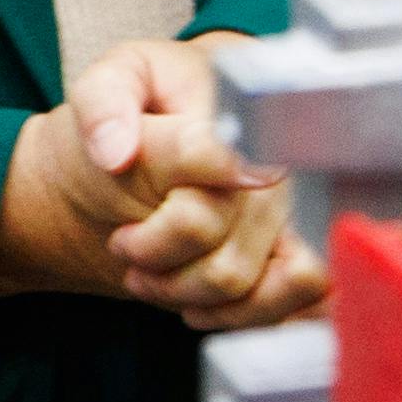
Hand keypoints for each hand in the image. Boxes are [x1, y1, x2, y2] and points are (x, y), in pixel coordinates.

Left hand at [0, 36, 324, 328]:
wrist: (159, 155)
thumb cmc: (136, 117)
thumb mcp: (104, 85)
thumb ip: (106, 104)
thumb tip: (118, 152)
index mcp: (233, 116)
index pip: (220, 166)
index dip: (177, 211)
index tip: (125, 191)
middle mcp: (276, 168)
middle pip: (218, 243)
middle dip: (152, 254)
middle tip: (124, 238)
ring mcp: (290, 216)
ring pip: (245, 285)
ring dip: (181, 293)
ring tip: (150, 270)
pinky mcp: (297, 255)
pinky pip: (295, 303)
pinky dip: (232, 316)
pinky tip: (196, 302)